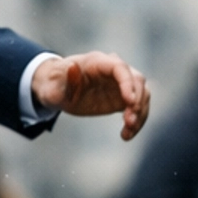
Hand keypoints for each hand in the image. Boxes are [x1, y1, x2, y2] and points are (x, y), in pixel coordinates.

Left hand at [32, 52, 150, 140]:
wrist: (58, 89)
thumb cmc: (56, 86)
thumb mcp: (55, 87)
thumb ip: (65, 81)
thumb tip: (72, 67)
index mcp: (97, 62)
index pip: (119, 68)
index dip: (127, 83)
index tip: (129, 102)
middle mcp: (113, 69)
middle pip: (136, 80)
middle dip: (137, 101)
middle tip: (129, 122)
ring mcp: (120, 83)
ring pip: (142, 94)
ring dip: (140, 113)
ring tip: (128, 132)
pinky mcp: (122, 96)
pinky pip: (137, 106)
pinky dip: (137, 120)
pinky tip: (127, 135)